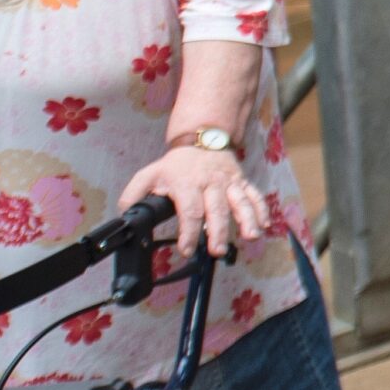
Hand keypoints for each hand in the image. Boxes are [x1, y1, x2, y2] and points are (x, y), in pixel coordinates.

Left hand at [119, 146, 267, 259]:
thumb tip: (125, 215)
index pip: (189, 211)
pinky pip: (255, 195)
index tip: (187, 249)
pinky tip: (264, 225)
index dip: (188, 232)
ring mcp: (229, 182)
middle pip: (216, 210)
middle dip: (218, 232)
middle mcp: (210, 184)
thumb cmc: (176, 164)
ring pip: (240, 202)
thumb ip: (134, 194)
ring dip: (247, 220)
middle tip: (216, 251)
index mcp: (187, 184)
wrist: (202, 138)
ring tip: (250, 236)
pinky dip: (261, 210)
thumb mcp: (150, 174)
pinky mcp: (242, 182)